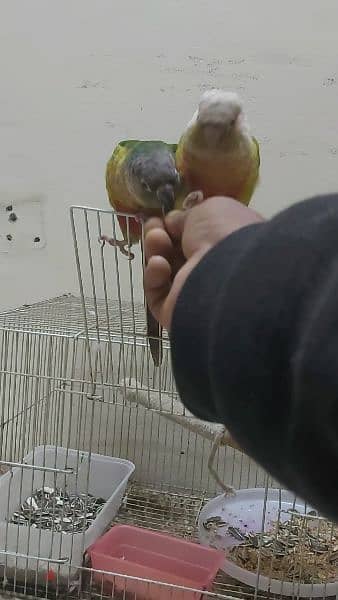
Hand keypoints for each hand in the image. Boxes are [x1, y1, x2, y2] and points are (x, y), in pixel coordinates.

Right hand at [144, 196, 263, 330]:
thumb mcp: (206, 211)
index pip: (198, 239)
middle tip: (154, 227)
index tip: (165, 217)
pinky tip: (159, 264)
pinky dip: (153, 276)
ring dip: (156, 252)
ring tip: (157, 240)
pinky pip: (157, 294)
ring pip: (165, 273)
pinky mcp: (176, 313)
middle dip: (161, 237)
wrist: (228, 274)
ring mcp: (196, 294)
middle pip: (177, 255)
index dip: (179, 227)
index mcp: (228, 246)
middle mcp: (214, 272)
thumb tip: (173, 222)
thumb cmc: (224, 234)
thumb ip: (187, 217)